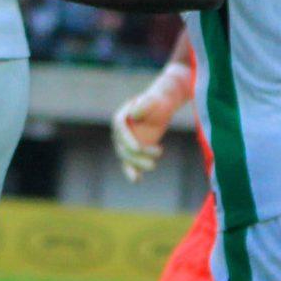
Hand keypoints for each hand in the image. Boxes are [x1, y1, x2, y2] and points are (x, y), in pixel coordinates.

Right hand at [112, 63, 191, 182]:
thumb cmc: (157, 102)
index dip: (128, 140)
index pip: (120, 130)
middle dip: (138, 154)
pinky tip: (137, 180)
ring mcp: (125, 143)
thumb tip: (133, 114)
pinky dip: (132, 172)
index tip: (138, 148)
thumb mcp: (153, 100)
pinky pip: (129, 164)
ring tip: (153, 165)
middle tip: (159, 152)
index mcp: (120, 118)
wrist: (161, 107)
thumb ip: (144, 105)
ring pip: (127, 158)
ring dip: (138, 164)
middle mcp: (119, 133)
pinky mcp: (133, 152)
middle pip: (123, 147)